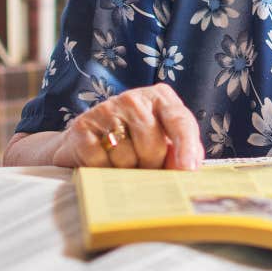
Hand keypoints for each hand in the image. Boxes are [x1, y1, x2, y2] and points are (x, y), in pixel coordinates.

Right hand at [51, 84, 204, 169]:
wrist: (86, 140)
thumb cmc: (134, 141)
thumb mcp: (162, 138)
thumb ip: (181, 149)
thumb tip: (188, 169)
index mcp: (160, 97)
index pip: (179, 120)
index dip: (186, 146)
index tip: (187, 169)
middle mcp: (134, 99)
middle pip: (153, 146)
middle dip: (151, 166)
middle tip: (144, 167)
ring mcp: (106, 110)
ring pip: (126, 158)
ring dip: (126, 172)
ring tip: (122, 163)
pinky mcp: (83, 127)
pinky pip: (100, 164)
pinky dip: (104, 172)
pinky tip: (103, 163)